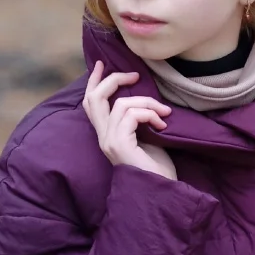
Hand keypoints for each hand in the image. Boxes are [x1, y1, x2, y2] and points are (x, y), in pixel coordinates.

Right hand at [82, 61, 177, 180]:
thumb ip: (138, 119)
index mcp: (107, 135)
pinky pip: (132, 115)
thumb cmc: (158, 167)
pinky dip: (150, 114)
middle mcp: (103, 137)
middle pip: (95, 98)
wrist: (162, 190)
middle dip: (113, 80)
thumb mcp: (147, 136)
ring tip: (164, 113)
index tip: (101, 64)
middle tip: (135, 75)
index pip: (91, 104)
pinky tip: (162, 124)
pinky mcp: (119, 144)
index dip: (94, 82)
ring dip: (147, 102)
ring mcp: (109, 141)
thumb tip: (143, 95)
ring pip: (121, 104)